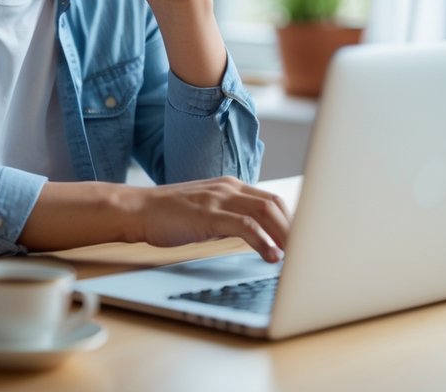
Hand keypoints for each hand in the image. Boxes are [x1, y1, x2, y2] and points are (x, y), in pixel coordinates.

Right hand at [126, 178, 291, 262]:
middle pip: (275, 205)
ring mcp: (217, 199)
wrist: (137, 209)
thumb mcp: (206, 211)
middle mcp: (228, 188)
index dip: (291, 221)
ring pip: (265, 212)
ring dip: (285, 236)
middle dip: (295, 230)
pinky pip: (244, 225)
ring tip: (298, 258)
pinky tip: (272, 257)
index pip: (272, 201)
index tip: (303, 243)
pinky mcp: (208, 214)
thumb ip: (230, 217)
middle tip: (307, 254)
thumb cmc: (168, 215)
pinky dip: (263, 241)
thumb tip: (256, 236)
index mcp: (230, 186)